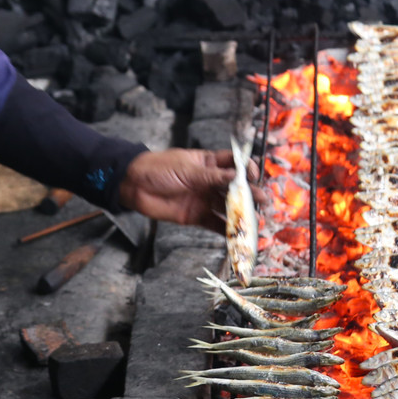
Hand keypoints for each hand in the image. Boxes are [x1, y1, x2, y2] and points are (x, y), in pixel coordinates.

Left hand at [117, 148, 261, 232]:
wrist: (134, 186)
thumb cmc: (159, 168)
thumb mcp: (187, 169)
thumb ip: (212, 176)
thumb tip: (237, 177)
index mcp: (208, 163)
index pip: (234, 164)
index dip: (246, 170)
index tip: (253, 176)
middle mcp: (210, 181)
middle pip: (235, 188)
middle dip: (249, 194)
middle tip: (263, 201)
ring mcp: (204, 199)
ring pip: (227, 207)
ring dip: (241, 214)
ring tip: (255, 221)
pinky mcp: (196, 216)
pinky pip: (214, 223)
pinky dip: (226, 230)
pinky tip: (237, 235)